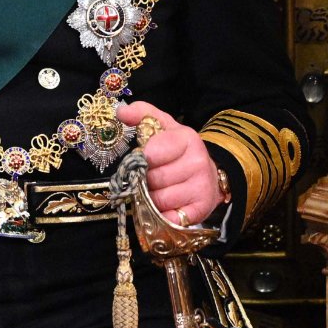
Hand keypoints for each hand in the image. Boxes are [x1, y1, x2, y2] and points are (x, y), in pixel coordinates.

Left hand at [117, 101, 222, 224]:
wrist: (206, 172)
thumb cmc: (176, 149)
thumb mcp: (161, 125)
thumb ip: (142, 113)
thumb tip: (122, 110)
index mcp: (187, 138)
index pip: (152, 153)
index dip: (142, 158)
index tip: (144, 158)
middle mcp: (198, 162)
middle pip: (152, 178)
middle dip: (144, 180)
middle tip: (148, 176)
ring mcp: (202, 187)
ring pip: (158, 199)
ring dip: (150, 198)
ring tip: (156, 189)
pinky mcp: (201, 210)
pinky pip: (169, 217)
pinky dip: (160, 215)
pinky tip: (162, 206)